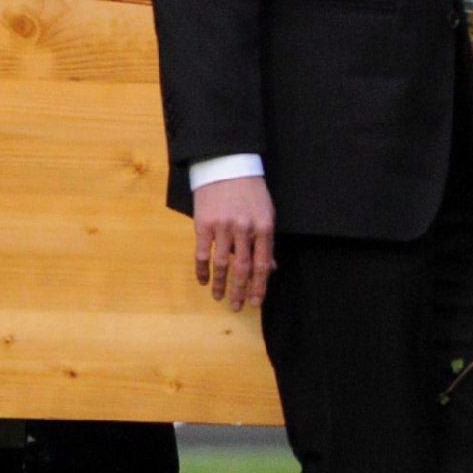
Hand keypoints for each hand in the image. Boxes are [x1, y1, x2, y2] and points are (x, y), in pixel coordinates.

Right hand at [192, 176, 275, 311]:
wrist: (226, 166)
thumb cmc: (250, 192)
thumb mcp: (266, 214)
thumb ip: (266, 242)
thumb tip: (271, 269)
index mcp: (264, 228)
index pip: (263, 264)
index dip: (260, 287)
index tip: (256, 303)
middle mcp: (244, 229)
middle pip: (243, 268)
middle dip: (240, 291)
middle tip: (238, 307)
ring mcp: (223, 227)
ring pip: (221, 264)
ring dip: (220, 284)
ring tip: (219, 298)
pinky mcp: (204, 224)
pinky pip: (202, 253)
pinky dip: (202, 270)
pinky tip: (203, 281)